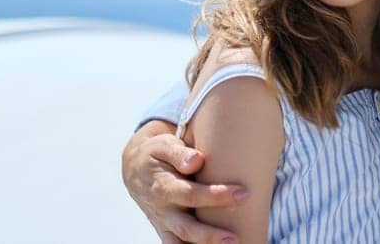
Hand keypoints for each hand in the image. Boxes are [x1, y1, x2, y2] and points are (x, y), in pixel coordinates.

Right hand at [121, 123, 246, 243]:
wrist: (136, 169)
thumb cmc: (158, 154)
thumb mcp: (164, 146)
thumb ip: (179, 153)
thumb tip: (197, 160)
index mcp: (164, 187)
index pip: (192, 195)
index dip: (217, 196)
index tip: (244, 193)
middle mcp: (163, 210)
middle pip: (186, 228)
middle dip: (210, 235)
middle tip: (235, 237)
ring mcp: (164, 223)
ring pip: (180, 243)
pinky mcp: (166, 231)